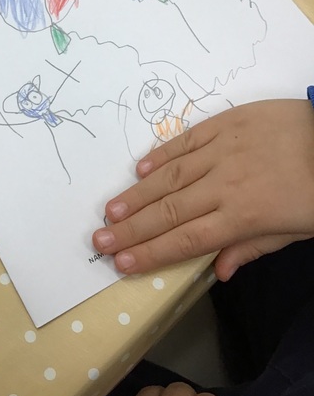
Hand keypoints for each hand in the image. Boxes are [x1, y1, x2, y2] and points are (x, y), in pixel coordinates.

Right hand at [93, 100, 313, 279]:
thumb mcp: (296, 230)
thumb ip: (252, 248)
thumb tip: (219, 272)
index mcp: (243, 216)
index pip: (187, 240)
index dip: (152, 253)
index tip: (122, 263)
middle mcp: (224, 184)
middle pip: (169, 211)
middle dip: (131, 229)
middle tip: (99, 240)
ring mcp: (221, 150)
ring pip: (170, 176)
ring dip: (137, 194)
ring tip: (111, 210)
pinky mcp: (224, 123)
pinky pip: (185, 140)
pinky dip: (161, 154)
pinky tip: (141, 169)